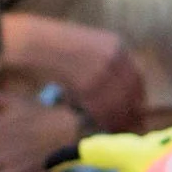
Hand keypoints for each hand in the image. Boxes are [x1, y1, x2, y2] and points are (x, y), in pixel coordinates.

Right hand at [0, 14, 149, 126]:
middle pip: (131, 93)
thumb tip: (116, 91)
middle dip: (130, 113)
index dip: (136, 98)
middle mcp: (115, 56)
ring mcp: (103, 69)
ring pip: (118, 103)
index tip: (136, 113)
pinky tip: (98, 125)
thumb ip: (105, 65)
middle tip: (128, 128)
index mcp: (117, 45)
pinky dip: (101, 119)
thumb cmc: (54, 45)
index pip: (137, 77)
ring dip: (116, 119)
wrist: (33, 42)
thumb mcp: (87, 47)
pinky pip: (101, 107)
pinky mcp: (89, 83)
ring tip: (111, 129)